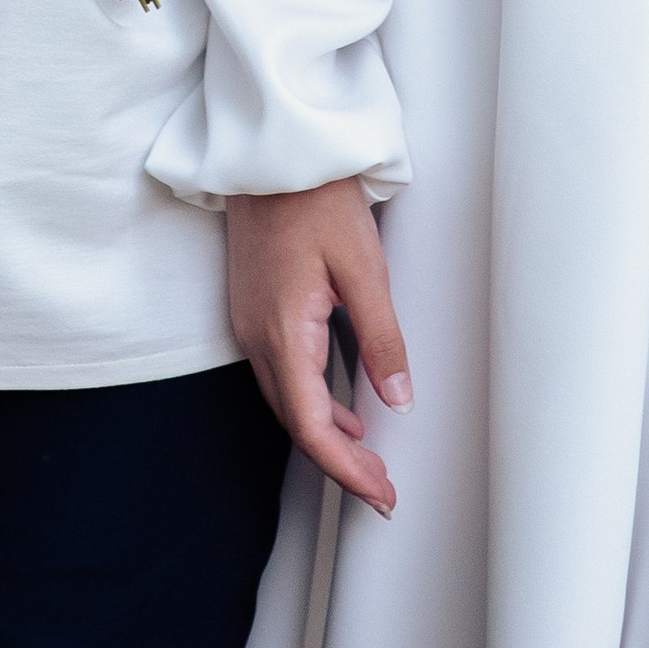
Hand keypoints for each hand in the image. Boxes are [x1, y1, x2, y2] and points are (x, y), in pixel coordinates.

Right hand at [227, 179, 410, 515]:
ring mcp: (250, 322)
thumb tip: (399, 398)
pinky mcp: (253, 308)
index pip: (311, 427)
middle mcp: (258, 336)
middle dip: (339, 465)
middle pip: (295, 422)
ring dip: (324, 436)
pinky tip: (340, 407)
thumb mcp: (363, 266)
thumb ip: (381, 336)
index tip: (380, 495)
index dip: (346, 472)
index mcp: (284, 332)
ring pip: (285, 401)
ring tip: (367, 459)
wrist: (272, 152)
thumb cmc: (316, 197)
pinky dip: (310, 403)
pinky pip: (279, 374)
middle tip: (382, 488)